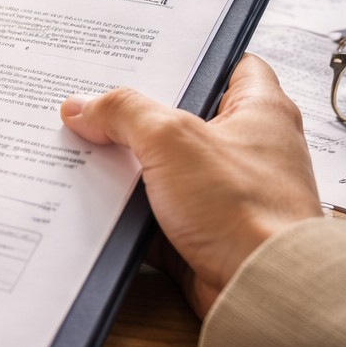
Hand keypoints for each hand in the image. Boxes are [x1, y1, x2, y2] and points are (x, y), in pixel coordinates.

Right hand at [59, 54, 322, 316]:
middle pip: (184, 120)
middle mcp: (247, 150)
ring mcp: (225, 194)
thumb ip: (123, 113)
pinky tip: (96, 203)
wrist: (260, 288)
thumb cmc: (247, 211)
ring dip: (130, 168)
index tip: (149, 58)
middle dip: (139, 119)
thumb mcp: (173, 139)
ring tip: (88, 152)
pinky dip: (128, 213)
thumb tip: (85, 105)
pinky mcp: (204, 232)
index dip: (192, 59)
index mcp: (259, 111)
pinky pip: (156, 214)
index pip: (233, 65)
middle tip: (100, 107)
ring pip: (165, 169)